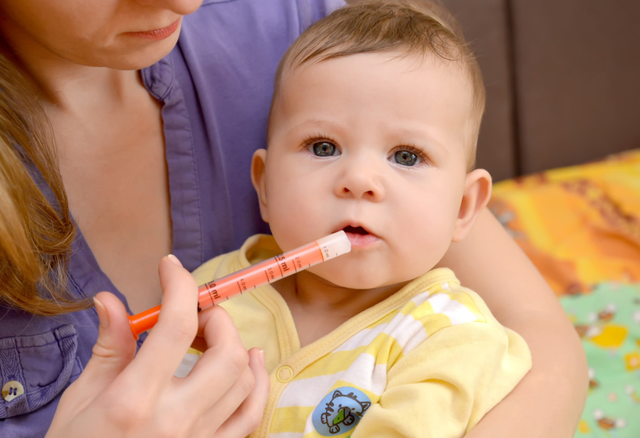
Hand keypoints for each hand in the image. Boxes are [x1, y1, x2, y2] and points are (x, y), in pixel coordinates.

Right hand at [47, 255, 269, 437]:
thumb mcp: (81, 398)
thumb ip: (109, 346)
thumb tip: (111, 300)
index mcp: (133, 400)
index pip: (175, 328)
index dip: (181, 287)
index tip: (172, 268)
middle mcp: (174, 420)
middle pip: (226, 352)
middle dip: (215, 318)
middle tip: (193, 314)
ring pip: (244, 379)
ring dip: (236, 345)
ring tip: (213, 334)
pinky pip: (251, 415)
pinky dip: (258, 383)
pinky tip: (252, 362)